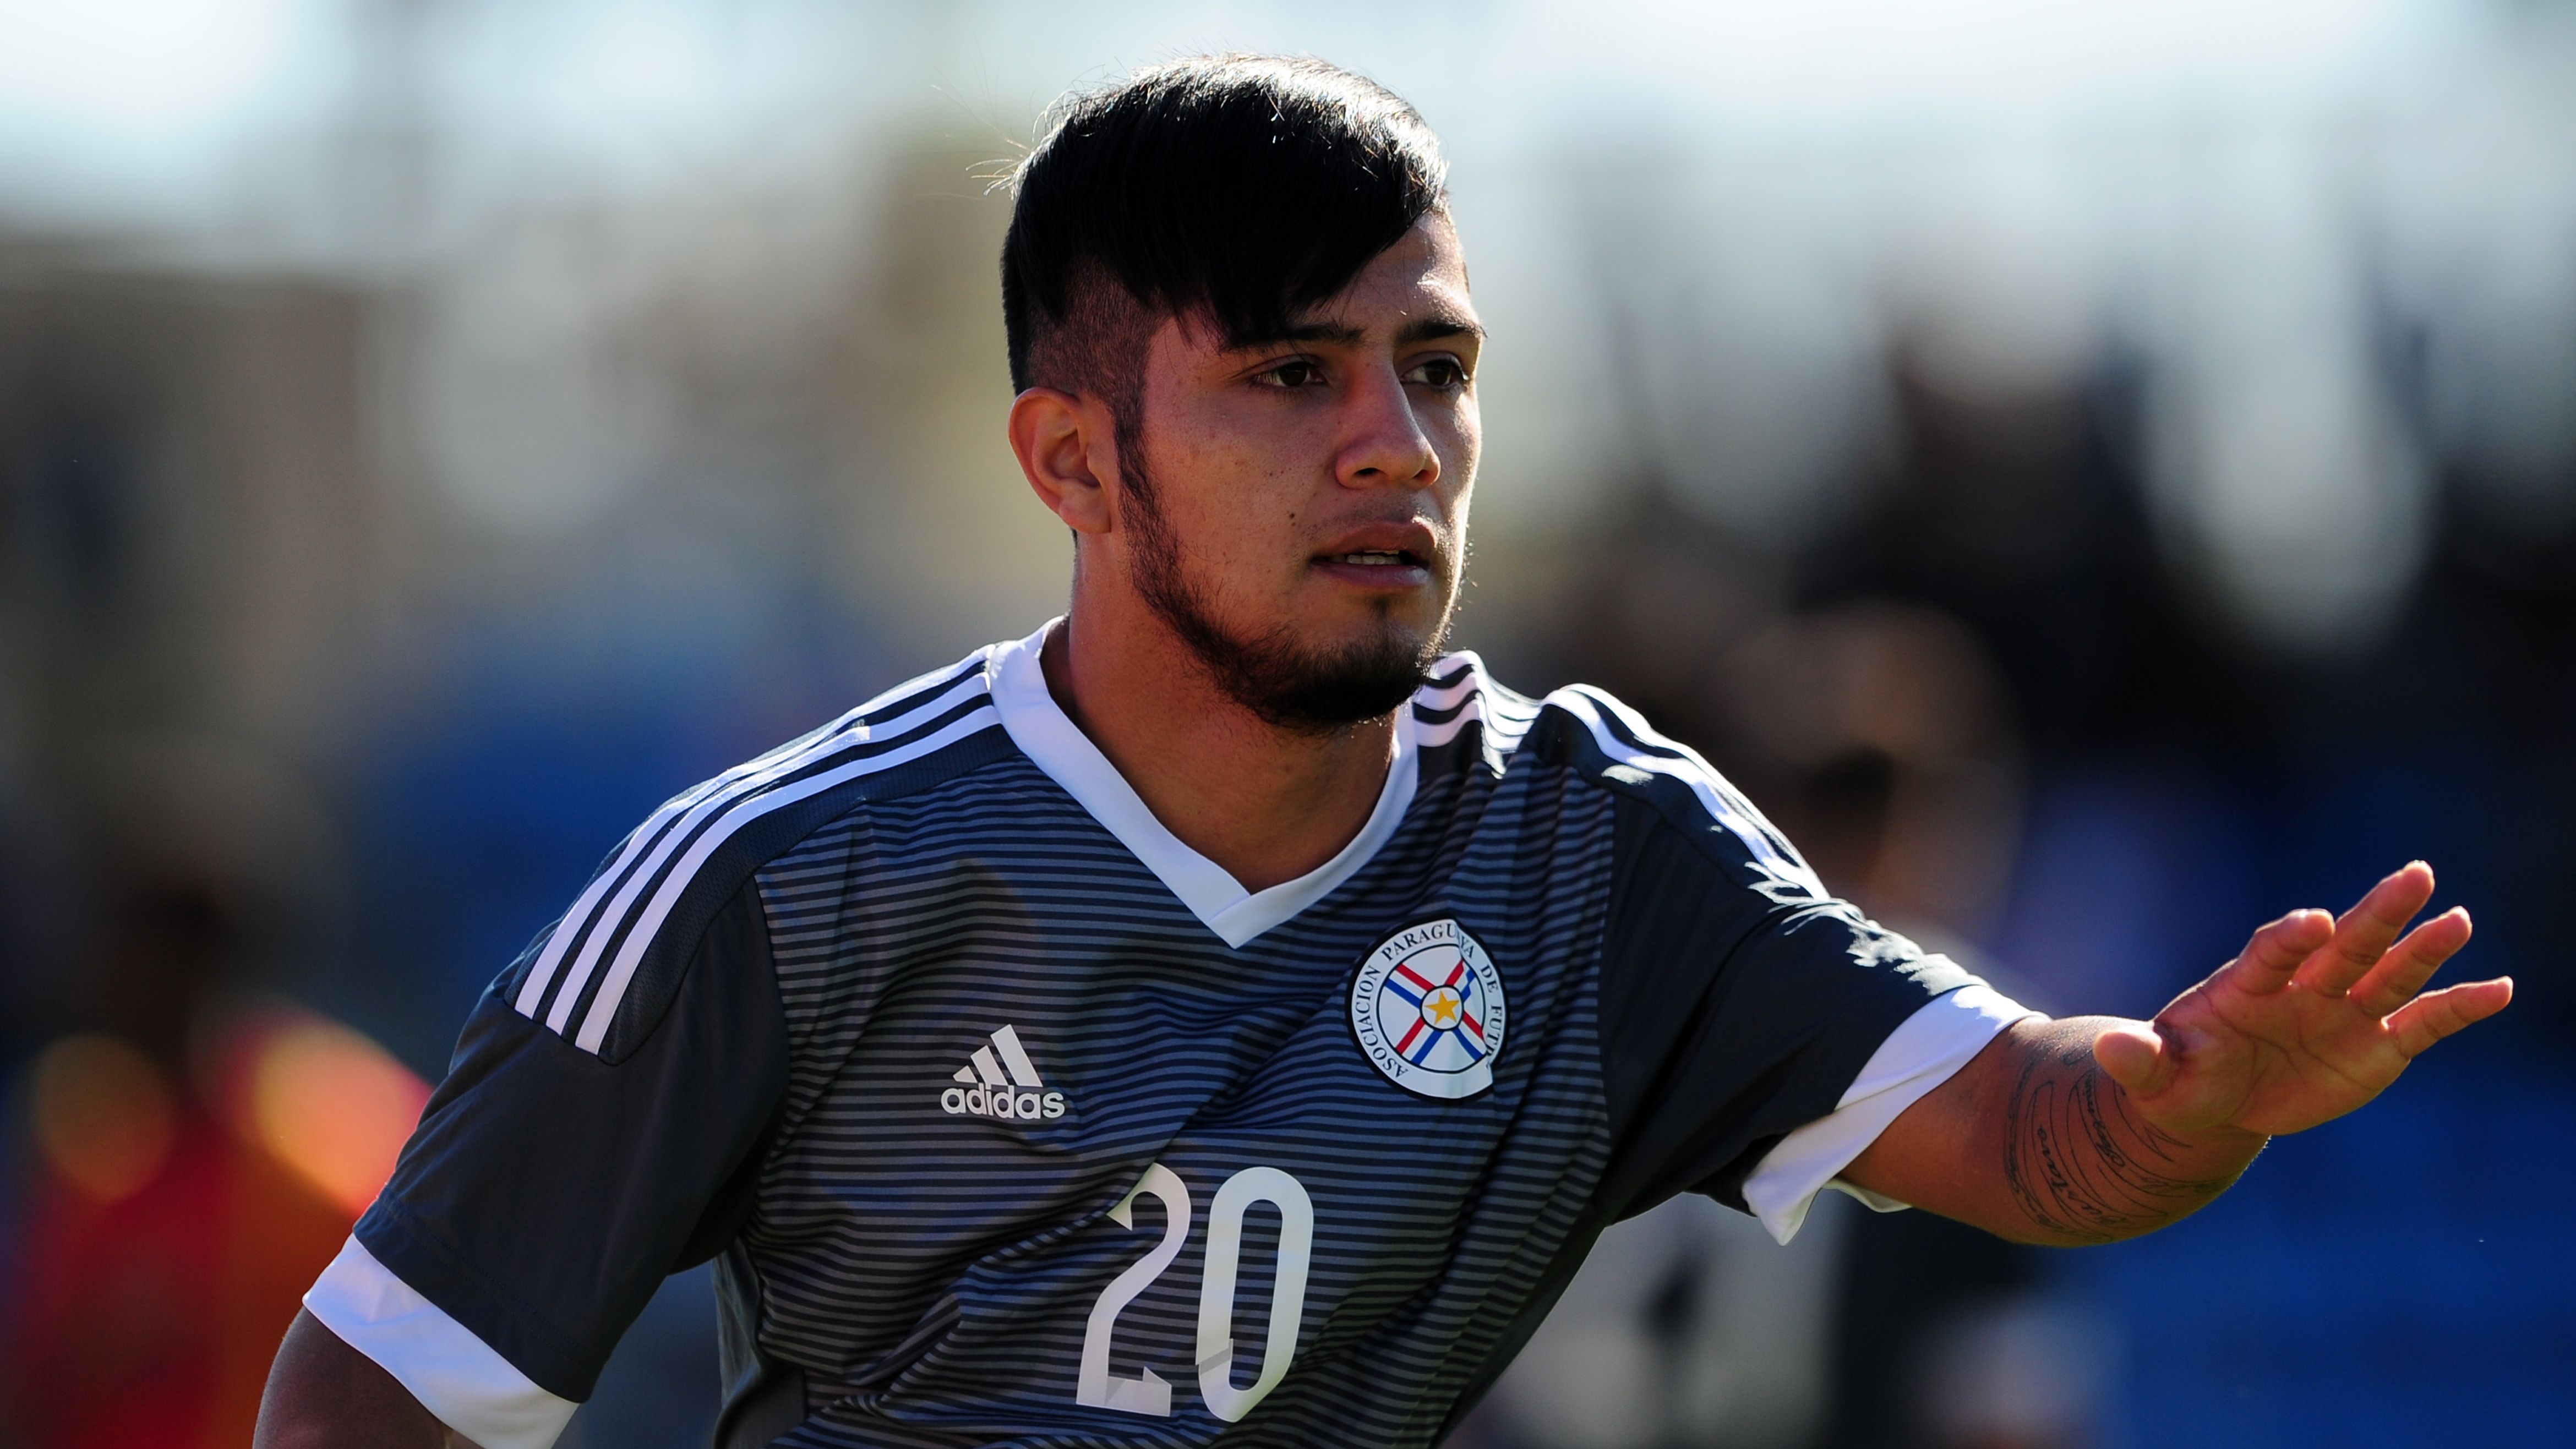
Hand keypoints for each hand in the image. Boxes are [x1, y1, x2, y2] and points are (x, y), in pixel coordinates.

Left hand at [2093, 862, 2510, 1139]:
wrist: (2215, 1099)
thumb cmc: (2178, 1077)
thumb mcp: (2152, 1077)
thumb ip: (2138, 1060)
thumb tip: (2108, 1049)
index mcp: (2245, 985)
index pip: (2272, 952)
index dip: (2290, 937)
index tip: (2312, 921)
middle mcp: (2303, 987)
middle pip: (2345, 945)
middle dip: (2377, 913)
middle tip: (2413, 876)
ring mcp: (2344, 1012)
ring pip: (2390, 975)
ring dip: (2425, 949)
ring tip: (2458, 919)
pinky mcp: (2376, 1045)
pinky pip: (2424, 1023)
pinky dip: (2461, 1007)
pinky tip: (2501, 989)